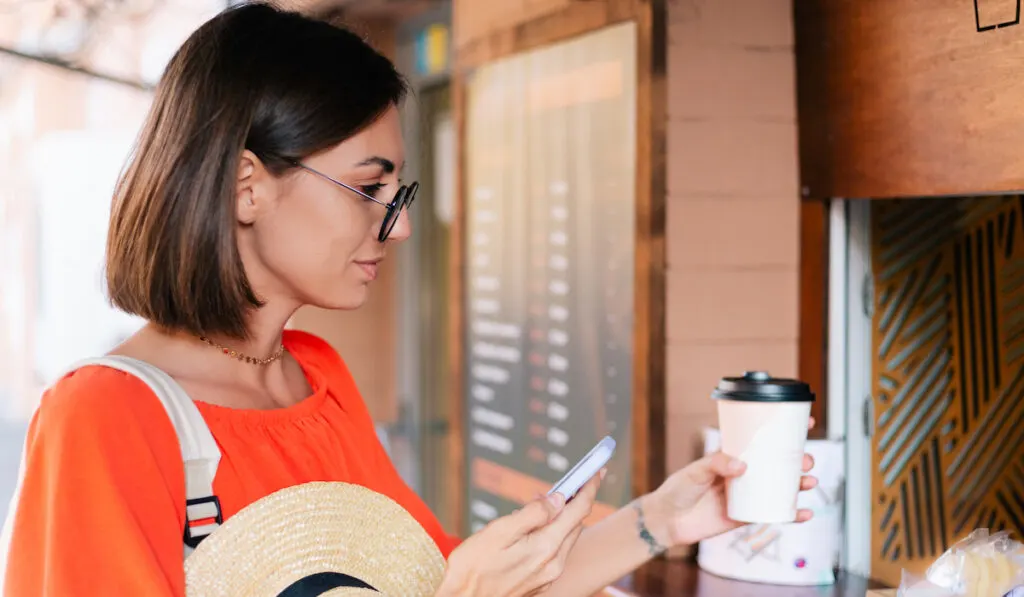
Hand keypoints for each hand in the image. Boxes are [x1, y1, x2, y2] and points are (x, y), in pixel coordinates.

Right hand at [436, 471, 603, 596]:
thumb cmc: (473, 568)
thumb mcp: (498, 532)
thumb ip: (532, 514)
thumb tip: (558, 499)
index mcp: (545, 548)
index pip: (578, 510)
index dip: (589, 488)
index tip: (596, 472)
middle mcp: (553, 564)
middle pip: (575, 524)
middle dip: (571, 502)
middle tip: (559, 486)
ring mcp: (548, 576)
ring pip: (566, 538)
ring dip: (561, 519)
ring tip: (540, 506)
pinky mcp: (540, 582)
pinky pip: (555, 552)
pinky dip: (552, 535)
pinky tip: (533, 531)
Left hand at [644, 418, 818, 547]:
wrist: (668, 521)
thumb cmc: (678, 490)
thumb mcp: (695, 471)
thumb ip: (716, 464)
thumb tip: (742, 465)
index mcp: (732, 456)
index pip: (761, 441)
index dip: (783, 432)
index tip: (805, 423)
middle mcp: (743, 474)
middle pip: (778, 464)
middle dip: (798, 459)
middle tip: (806, 459)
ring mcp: (747, 495)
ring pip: (781, 488)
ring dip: (800, 484)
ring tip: (809, 480)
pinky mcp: (746, 517)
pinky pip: (774, 515)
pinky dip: (791, 515)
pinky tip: (805, 513)